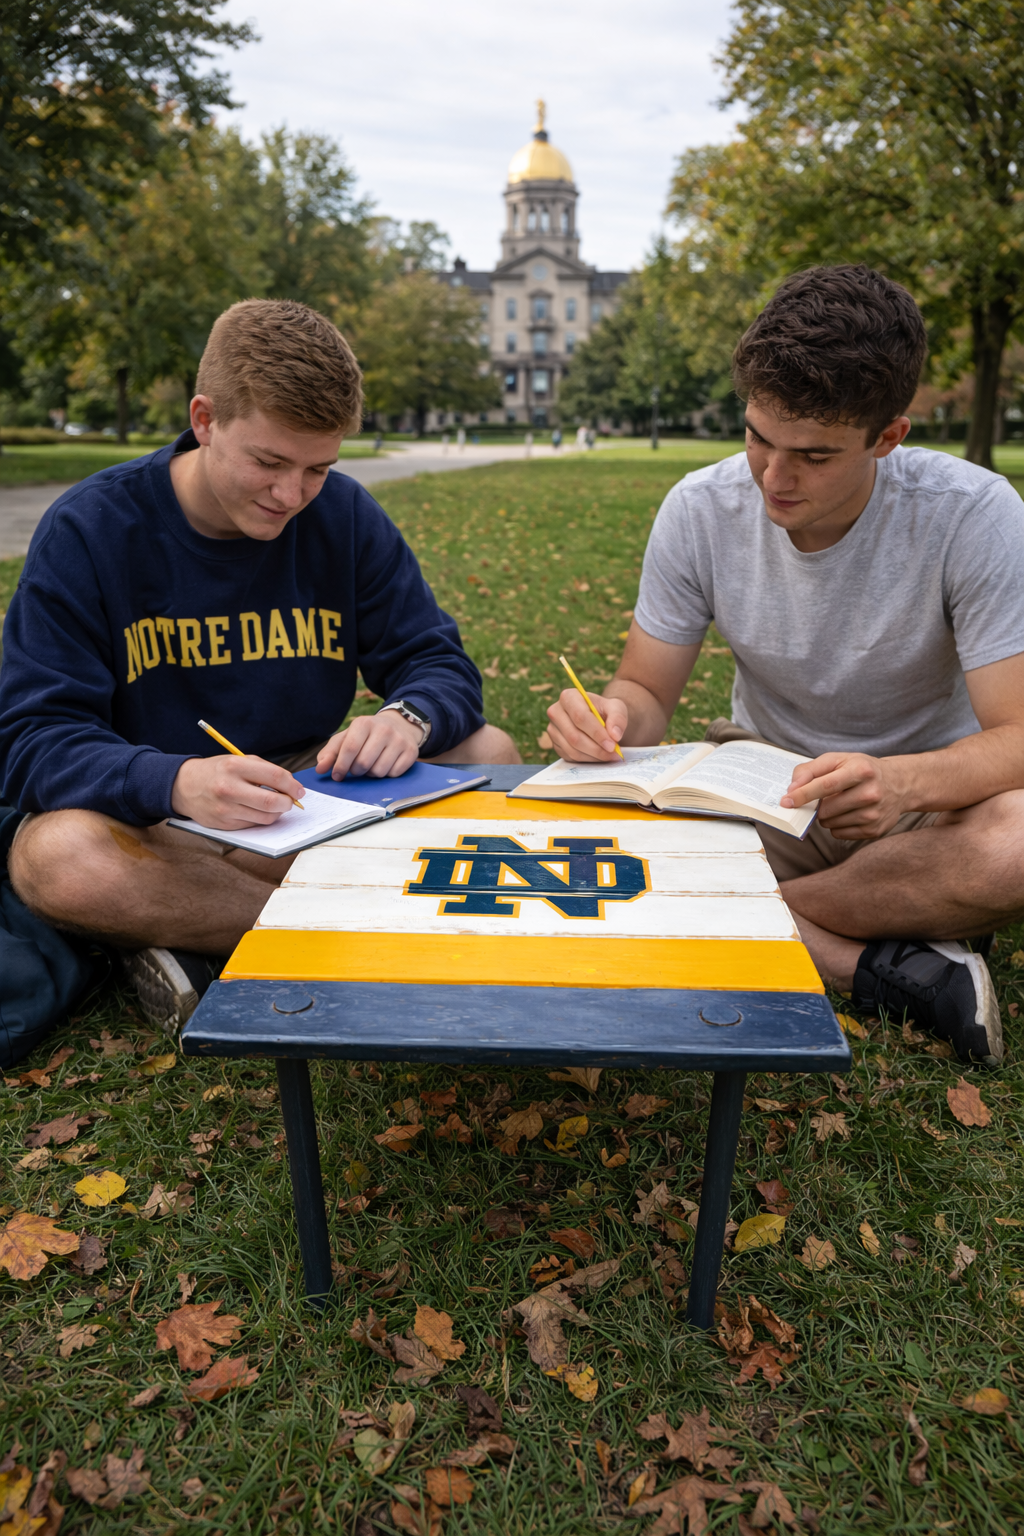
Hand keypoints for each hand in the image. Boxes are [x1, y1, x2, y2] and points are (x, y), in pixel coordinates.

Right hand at [171, 755, 303, 829]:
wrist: (184, 786)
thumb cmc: (216, 771)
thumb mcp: (238, 760)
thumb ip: (264, 770)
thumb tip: (291, 785)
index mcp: (235, 766)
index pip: (275, 777)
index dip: (292, 785)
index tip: (299, 790)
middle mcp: (229, 788)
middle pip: (272, 802)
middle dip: (288, 803)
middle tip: (290, 801)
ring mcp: (225, 809)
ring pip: (266, 817)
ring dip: (277, 813)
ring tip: (274, 805)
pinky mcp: (224, 824)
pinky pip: (253, 825)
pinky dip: (261, 818)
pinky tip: (257, 810)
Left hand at [316, 711, 422, 780]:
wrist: (399, 726)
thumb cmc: (367, 735)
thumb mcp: (347, 737)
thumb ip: (331, 752)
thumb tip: (320, 768)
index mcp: (364, 723)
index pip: (350, 748)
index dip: (341, 766)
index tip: (337, 776)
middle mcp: (384, 729)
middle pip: (363, 763)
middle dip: (356, 771)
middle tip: (356, 768)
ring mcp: (400, 740)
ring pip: (379, 771)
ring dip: (371, 773)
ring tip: (372, 764)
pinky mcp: (411, 752)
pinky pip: (393, 774)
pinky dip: (386, 774)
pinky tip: (386, 764)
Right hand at [546, 687, 627, 761]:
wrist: (598, 718)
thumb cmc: (605, 711)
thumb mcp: (616, 708)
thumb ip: (618, 718)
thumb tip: (615, 735)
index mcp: (568, 697)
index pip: (580, 717)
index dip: (596, 733)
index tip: (612, 745)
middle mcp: (556, 712)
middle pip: (574, 736)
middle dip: (596, 748)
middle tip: (613, 753)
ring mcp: (553, 730)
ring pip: (572, 750)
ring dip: (593, 756)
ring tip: (610, 755)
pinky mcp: (555, 744)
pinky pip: (571, 757)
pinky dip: (588, 759)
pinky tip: (599, 756)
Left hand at [781, 751, 905, 839]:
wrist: (899, 784)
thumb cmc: (862, 769)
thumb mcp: (838, 760)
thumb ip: (810, 769)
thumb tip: (791, 789)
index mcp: (861, 770)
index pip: (825, 785)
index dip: (803, 794)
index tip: (786, 801)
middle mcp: (871, 793)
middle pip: (826, 809)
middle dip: (815, 806)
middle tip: (822, 799)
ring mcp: (874, 814)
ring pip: (830, 824)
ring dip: (826, 816)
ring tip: (839, 804)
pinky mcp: (874, 830)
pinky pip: (839, 834)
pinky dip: (836, 825)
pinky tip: (848, 814)